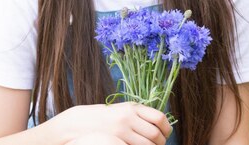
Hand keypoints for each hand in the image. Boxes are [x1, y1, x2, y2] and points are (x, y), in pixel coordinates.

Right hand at [55, 102, 171, 144]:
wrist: (82, 122)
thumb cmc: (106, 118)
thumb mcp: (123, 110)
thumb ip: (140, 115)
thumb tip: (161, 125)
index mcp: (133, 107)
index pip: (159, 118)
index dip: (167, 128)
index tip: (165, 134)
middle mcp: (128, 116)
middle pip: (155, 134)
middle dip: (160, 142)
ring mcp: (122, 130)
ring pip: (148, 144)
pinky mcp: (116, 140)